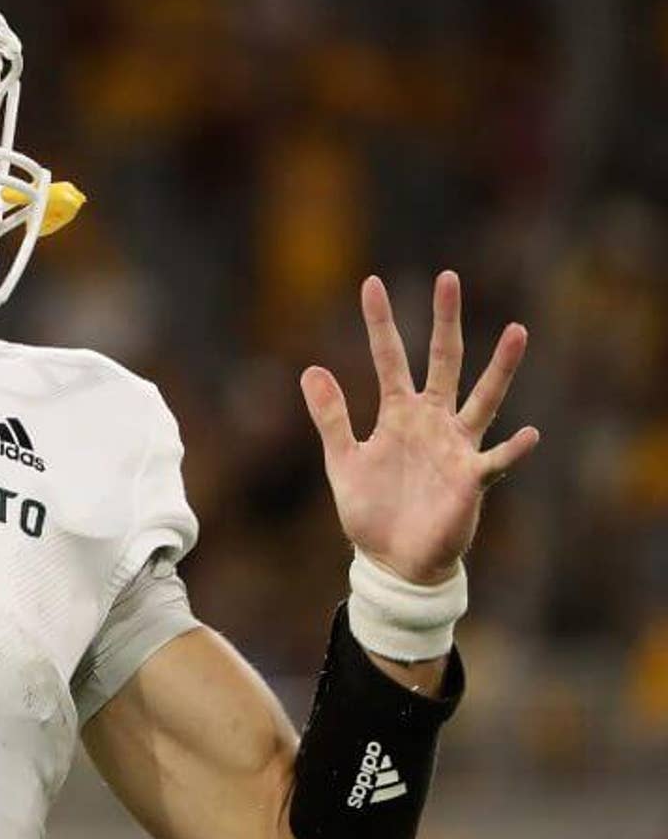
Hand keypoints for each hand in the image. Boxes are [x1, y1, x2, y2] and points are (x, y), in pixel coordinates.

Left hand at [300, 271, 539, 585]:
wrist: (393, 561)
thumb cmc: (371, 511)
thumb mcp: (342, 461)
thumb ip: (330, 417)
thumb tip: (310, 368)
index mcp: (398, 414)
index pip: (388, 358)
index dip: (379, 323)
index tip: (371, 283)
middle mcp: (432, 422)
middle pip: (442, 361)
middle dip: (444, 322)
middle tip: (447, 277)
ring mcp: (456, 447)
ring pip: (483, 399)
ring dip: (500, 368)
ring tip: (516, 332)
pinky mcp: (471, 480)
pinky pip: (496, 461)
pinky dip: (512, 449)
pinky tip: (528, 433)